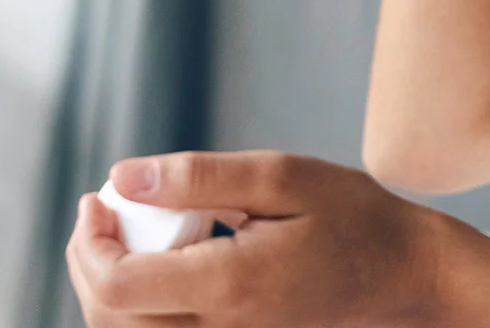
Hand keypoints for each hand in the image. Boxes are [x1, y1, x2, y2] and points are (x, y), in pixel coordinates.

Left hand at [65, 150, 442, 327]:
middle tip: (104, 209)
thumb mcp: (280, 176)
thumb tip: (123, 176)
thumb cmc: (350, 218)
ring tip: (125, 230)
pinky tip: (154, 260)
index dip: (89, 242)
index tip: (98, 197)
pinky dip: (137, 303)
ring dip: (107, 284)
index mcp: (231, 288)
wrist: (400, 276)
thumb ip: (199, 177)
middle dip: (89, 261)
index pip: (119, 287)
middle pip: (111, 320)